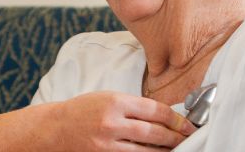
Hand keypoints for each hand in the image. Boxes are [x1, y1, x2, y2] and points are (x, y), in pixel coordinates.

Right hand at [47, 91, 196, 150]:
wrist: (56, 129)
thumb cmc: (83, 110)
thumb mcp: (108, 98)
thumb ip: (134, 106)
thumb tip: (165, 116)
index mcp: (116, 102)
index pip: (156, 111)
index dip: (177, 119)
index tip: (188, 124)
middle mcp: (112, 123)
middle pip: (155, 133)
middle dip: (176, 137)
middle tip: (189, 138)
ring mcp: (108, 145)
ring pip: (147, 151)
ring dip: (166, 151)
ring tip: (177, 149)